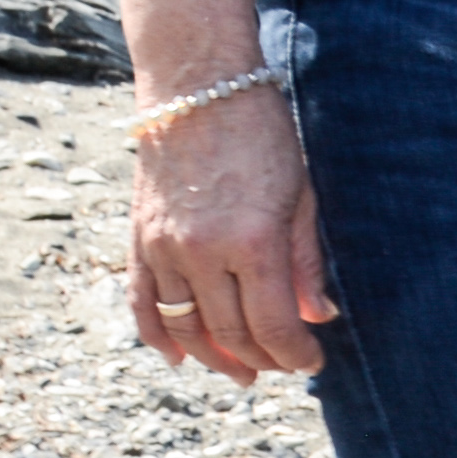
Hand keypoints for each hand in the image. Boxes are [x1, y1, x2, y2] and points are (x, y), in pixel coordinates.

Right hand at [131, 89, 332, 383]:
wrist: (198, 86)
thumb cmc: (261, 132)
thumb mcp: (300, 193)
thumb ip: (305, 260)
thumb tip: (317, 316)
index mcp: (252, 241)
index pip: (274, 324)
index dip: (295, 354)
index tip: (311, 362)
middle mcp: (202, 252)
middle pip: (230, 333)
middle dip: (261, 359)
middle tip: (282, 366)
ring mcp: (163, 249)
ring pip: (186, 327)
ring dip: (215, 357)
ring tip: (241, 371)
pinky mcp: (139, 240)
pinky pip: (143, 304)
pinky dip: (160, 337)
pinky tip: (180, 357)